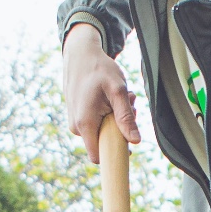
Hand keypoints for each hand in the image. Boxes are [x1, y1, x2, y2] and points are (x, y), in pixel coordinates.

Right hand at [62, 21, 141, 163]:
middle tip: (131, 103)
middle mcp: (76, 127)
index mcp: (85, 124)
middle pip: (105, 143)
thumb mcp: (118, 91)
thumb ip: (125, 117)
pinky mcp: (78, 116)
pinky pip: (97, 124)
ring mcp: (76, 122)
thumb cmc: (99, 69)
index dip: (115, 155)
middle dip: (121, 128)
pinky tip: (112, 97)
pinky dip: (108, 113)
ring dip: (117, 118)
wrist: (80, 55)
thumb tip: (135, 141)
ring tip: (122, 96)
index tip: (130, 144)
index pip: (99, 157)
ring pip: (103, 132)